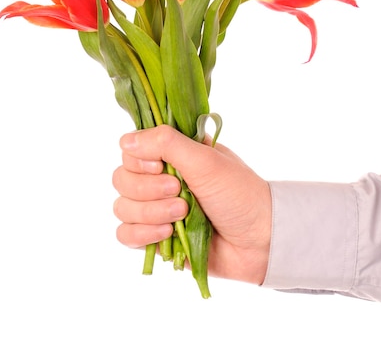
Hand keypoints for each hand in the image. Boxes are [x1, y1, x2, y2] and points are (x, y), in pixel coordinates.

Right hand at [112, 125, 271, 284]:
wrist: (259, 240)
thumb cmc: (238, 193)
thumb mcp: (204, 159)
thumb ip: (165, 143)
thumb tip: (125, 139)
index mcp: (171, 152)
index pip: (130, 149)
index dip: (139, 160)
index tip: (161, 165)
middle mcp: (159, 177)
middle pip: (121, 178)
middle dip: (148, 189)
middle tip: (179, 190)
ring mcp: (156, 208)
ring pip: (121, 207)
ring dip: (150, 212)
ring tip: (182, 214)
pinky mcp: (156, 237)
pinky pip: (125, 234)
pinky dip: (142, 234)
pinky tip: (167, 235)